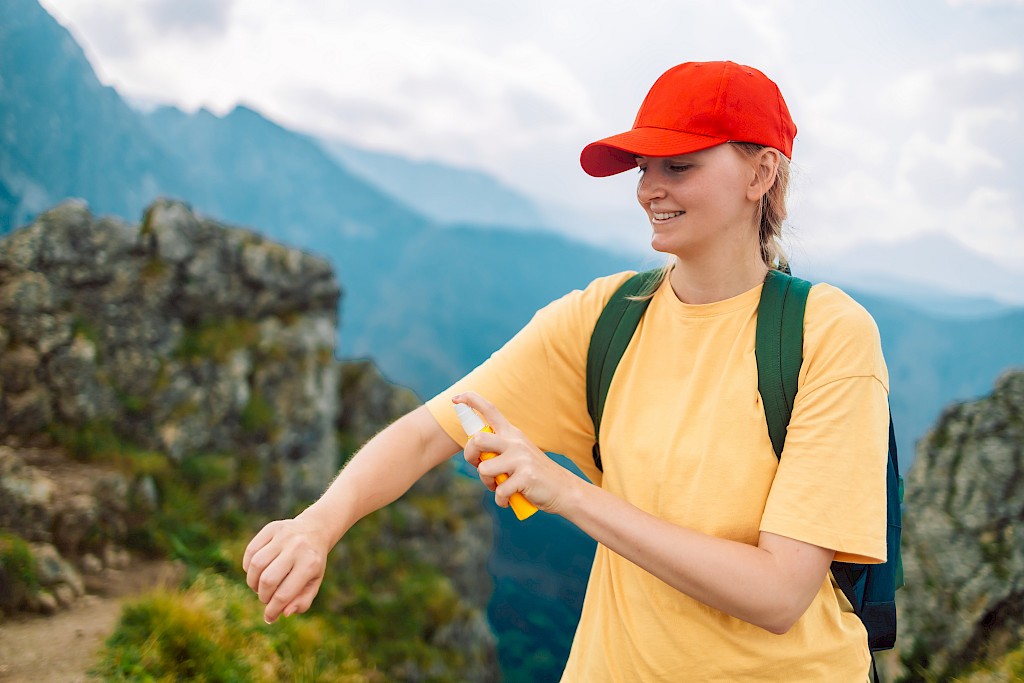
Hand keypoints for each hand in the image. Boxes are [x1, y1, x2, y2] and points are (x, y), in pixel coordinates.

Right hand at [242, 513, 331, 623]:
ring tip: (259, 586)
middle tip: (266, 598)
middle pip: (267, 580)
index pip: (284, 594)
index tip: (269, 617)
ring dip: (252, 582)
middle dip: (262, 596)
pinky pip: (251, 550)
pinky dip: (248, 566)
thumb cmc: (312, 563)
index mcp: (310, 564)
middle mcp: (297, 547)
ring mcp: (283, 535)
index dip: (272, 610)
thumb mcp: (314, 583)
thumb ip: (302, 601)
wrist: (315, 530)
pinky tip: (256, 572)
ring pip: (256, 565)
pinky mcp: (271, 527)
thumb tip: (284, 613)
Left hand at [453, 391, 579, 514]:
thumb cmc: (534, 473)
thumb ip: (499, 449)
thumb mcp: (518, 452)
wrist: (563, 489)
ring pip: (484, 469)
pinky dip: (501, 500)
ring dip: (487, 483)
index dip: (471, 400)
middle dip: (470, 456)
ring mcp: (521, 458)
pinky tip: (509, 500)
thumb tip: (474, 455)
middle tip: (478, 466)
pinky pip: (499, 491)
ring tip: (499, 486)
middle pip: (478, 439)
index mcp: (512, 433)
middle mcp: (515, 442)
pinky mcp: (525, 477)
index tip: (455, 399)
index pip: (490, 409)